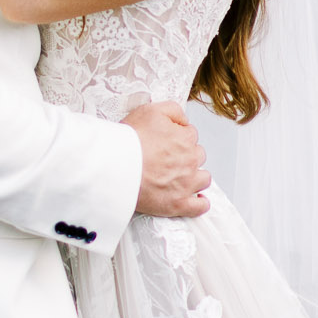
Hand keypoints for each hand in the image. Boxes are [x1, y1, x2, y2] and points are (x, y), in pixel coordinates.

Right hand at [124, 102, 210, 218]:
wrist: (115, 166)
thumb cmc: (129, 140)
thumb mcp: (150, 110)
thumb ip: (173, 111)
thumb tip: (184, 120)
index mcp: (185, 139)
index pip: (191, 135)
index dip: (178, 138)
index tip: (166, 143)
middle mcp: (190, 161)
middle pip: (197, 156)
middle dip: (186, 156)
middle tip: (168, 159)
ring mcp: (185, 184)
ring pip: (203, 179)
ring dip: (195, 177)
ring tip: (179, 178)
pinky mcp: (177, 204)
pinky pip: (199, 207)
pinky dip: (199, 204)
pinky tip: (196, 200)